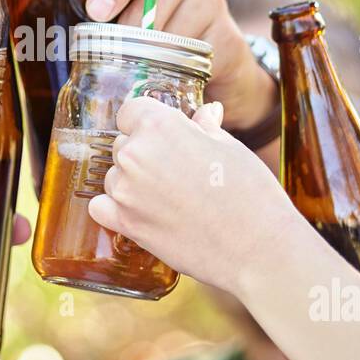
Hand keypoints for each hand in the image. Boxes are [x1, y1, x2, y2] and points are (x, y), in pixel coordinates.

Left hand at [84, 0, 274, 131]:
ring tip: (145, 70)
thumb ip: (101, 25)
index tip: (97, 12)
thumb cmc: (154, 48)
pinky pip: (197, 51)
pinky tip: (175, 77)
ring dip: (154, 53)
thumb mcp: (124, 31)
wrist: (214, 74)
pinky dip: (181, 68)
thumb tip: (61, 40)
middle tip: (118, 55)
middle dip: (131, 28)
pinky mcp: (228, 32)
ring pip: (174, 24)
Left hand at [87, 96, 296, 293]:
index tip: (162, 134)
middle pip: (123, 144)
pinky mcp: (126, 224)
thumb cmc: (251, 193)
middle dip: (144, 153)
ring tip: (169, 197)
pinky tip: (141, 212)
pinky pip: (101, 207)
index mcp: (160, 126)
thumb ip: (205, 127)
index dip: (147, 121)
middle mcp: (135, 154)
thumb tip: (205, 113)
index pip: (131, 110)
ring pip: (115, 176)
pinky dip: (114, 208)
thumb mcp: (231, 148)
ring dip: (132, 182)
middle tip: (176, 171)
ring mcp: (126, 191)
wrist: (258, 248)